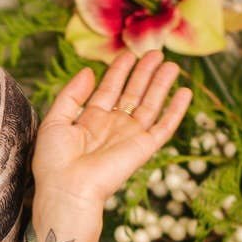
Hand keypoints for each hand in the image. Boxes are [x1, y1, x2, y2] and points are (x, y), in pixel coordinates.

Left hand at [31, 49, 191, 212]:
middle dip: (144, 73)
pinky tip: (186, 92)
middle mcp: (113, 127)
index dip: (119, 71)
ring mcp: (130, 137)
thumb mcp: (55, 120)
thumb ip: (71, 94)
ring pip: (151, 105)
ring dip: (161, 85)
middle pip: (133, 94)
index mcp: (91, 121)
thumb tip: (89, 71)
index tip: (128, 53)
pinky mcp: (144, 148)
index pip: (109, 90)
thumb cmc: (54, 161)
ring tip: (171, 65)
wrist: (68, 189)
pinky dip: (177, 110)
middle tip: (156, 52)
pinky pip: (164, 126)